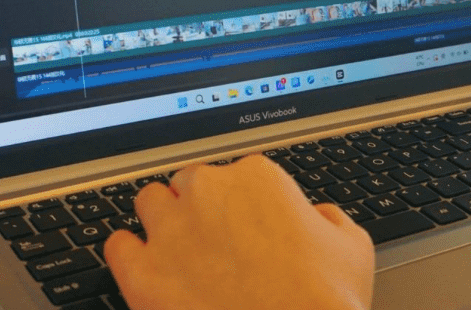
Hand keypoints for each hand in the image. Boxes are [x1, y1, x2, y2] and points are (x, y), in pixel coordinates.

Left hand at [105, 154, 374, 309]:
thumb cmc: (326, 301)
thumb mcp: (353, 246)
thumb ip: (330, 218)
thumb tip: (319, 217)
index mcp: (257, 177)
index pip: (238, 174)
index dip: (244, 203)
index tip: (249, 225)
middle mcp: (208, 191)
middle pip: (191, 182)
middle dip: (202, 207)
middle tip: (218, 243)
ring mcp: (171, 230)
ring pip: (150, 202)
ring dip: (162, 220)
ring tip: (177, 249)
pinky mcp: (142, 273)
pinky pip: (117, 245)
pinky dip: (128, 253)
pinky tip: (144, 267)